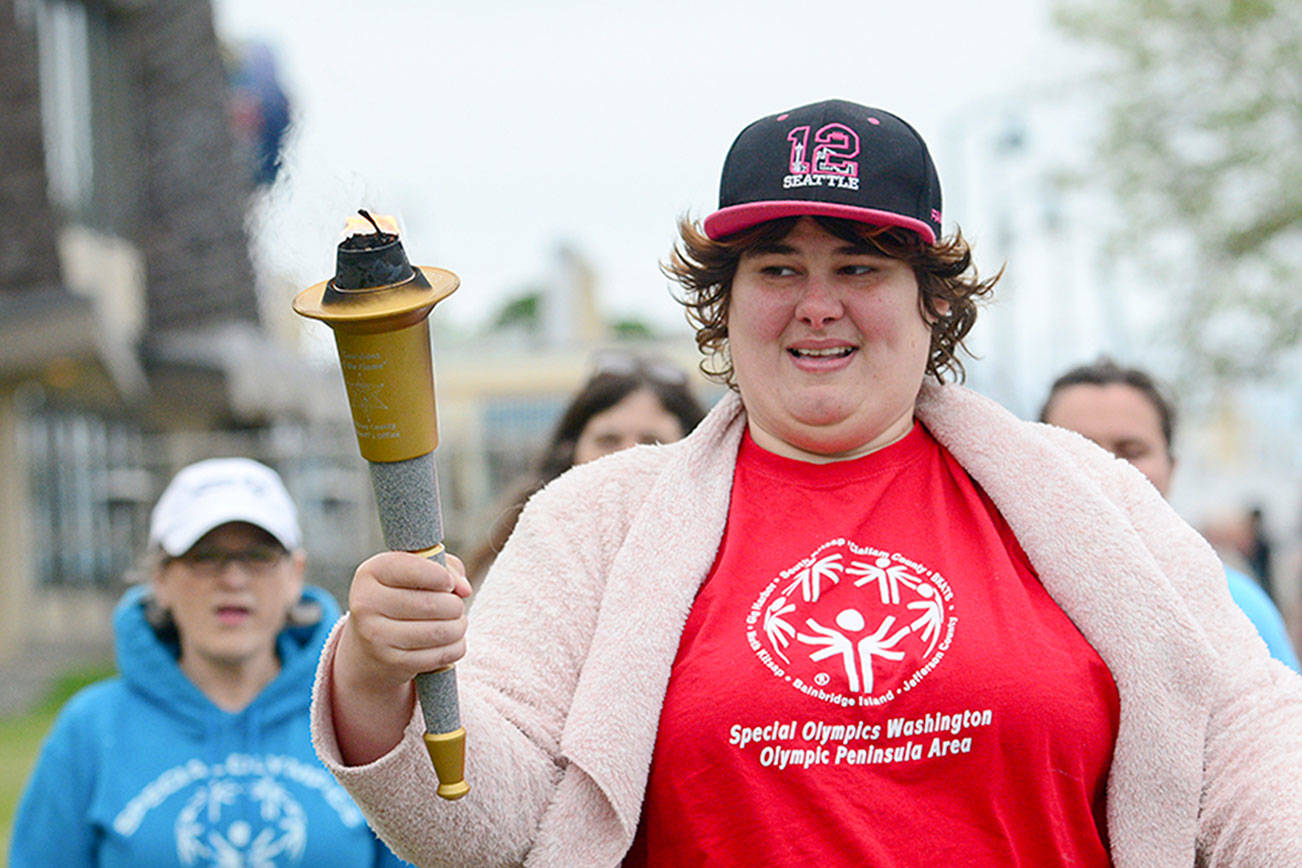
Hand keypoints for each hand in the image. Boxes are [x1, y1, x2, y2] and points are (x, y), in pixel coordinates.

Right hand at [341, 550, 472, 689]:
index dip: (441, 575)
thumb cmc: (401, 598)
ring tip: (457, 623)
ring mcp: (376, 636)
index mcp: (371, 573)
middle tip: (455, 606)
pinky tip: (450, 641)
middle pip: (431, 603)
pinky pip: (441, 655)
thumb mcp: (416, 572)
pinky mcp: (392, 663)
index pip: (412, 568)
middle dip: (455, 605)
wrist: (369, 646)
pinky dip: (455, 647)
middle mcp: (366, 603)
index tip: (449, 584)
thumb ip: (446, 567)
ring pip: (440, 631)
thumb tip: (464, 589)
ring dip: (459, 626)